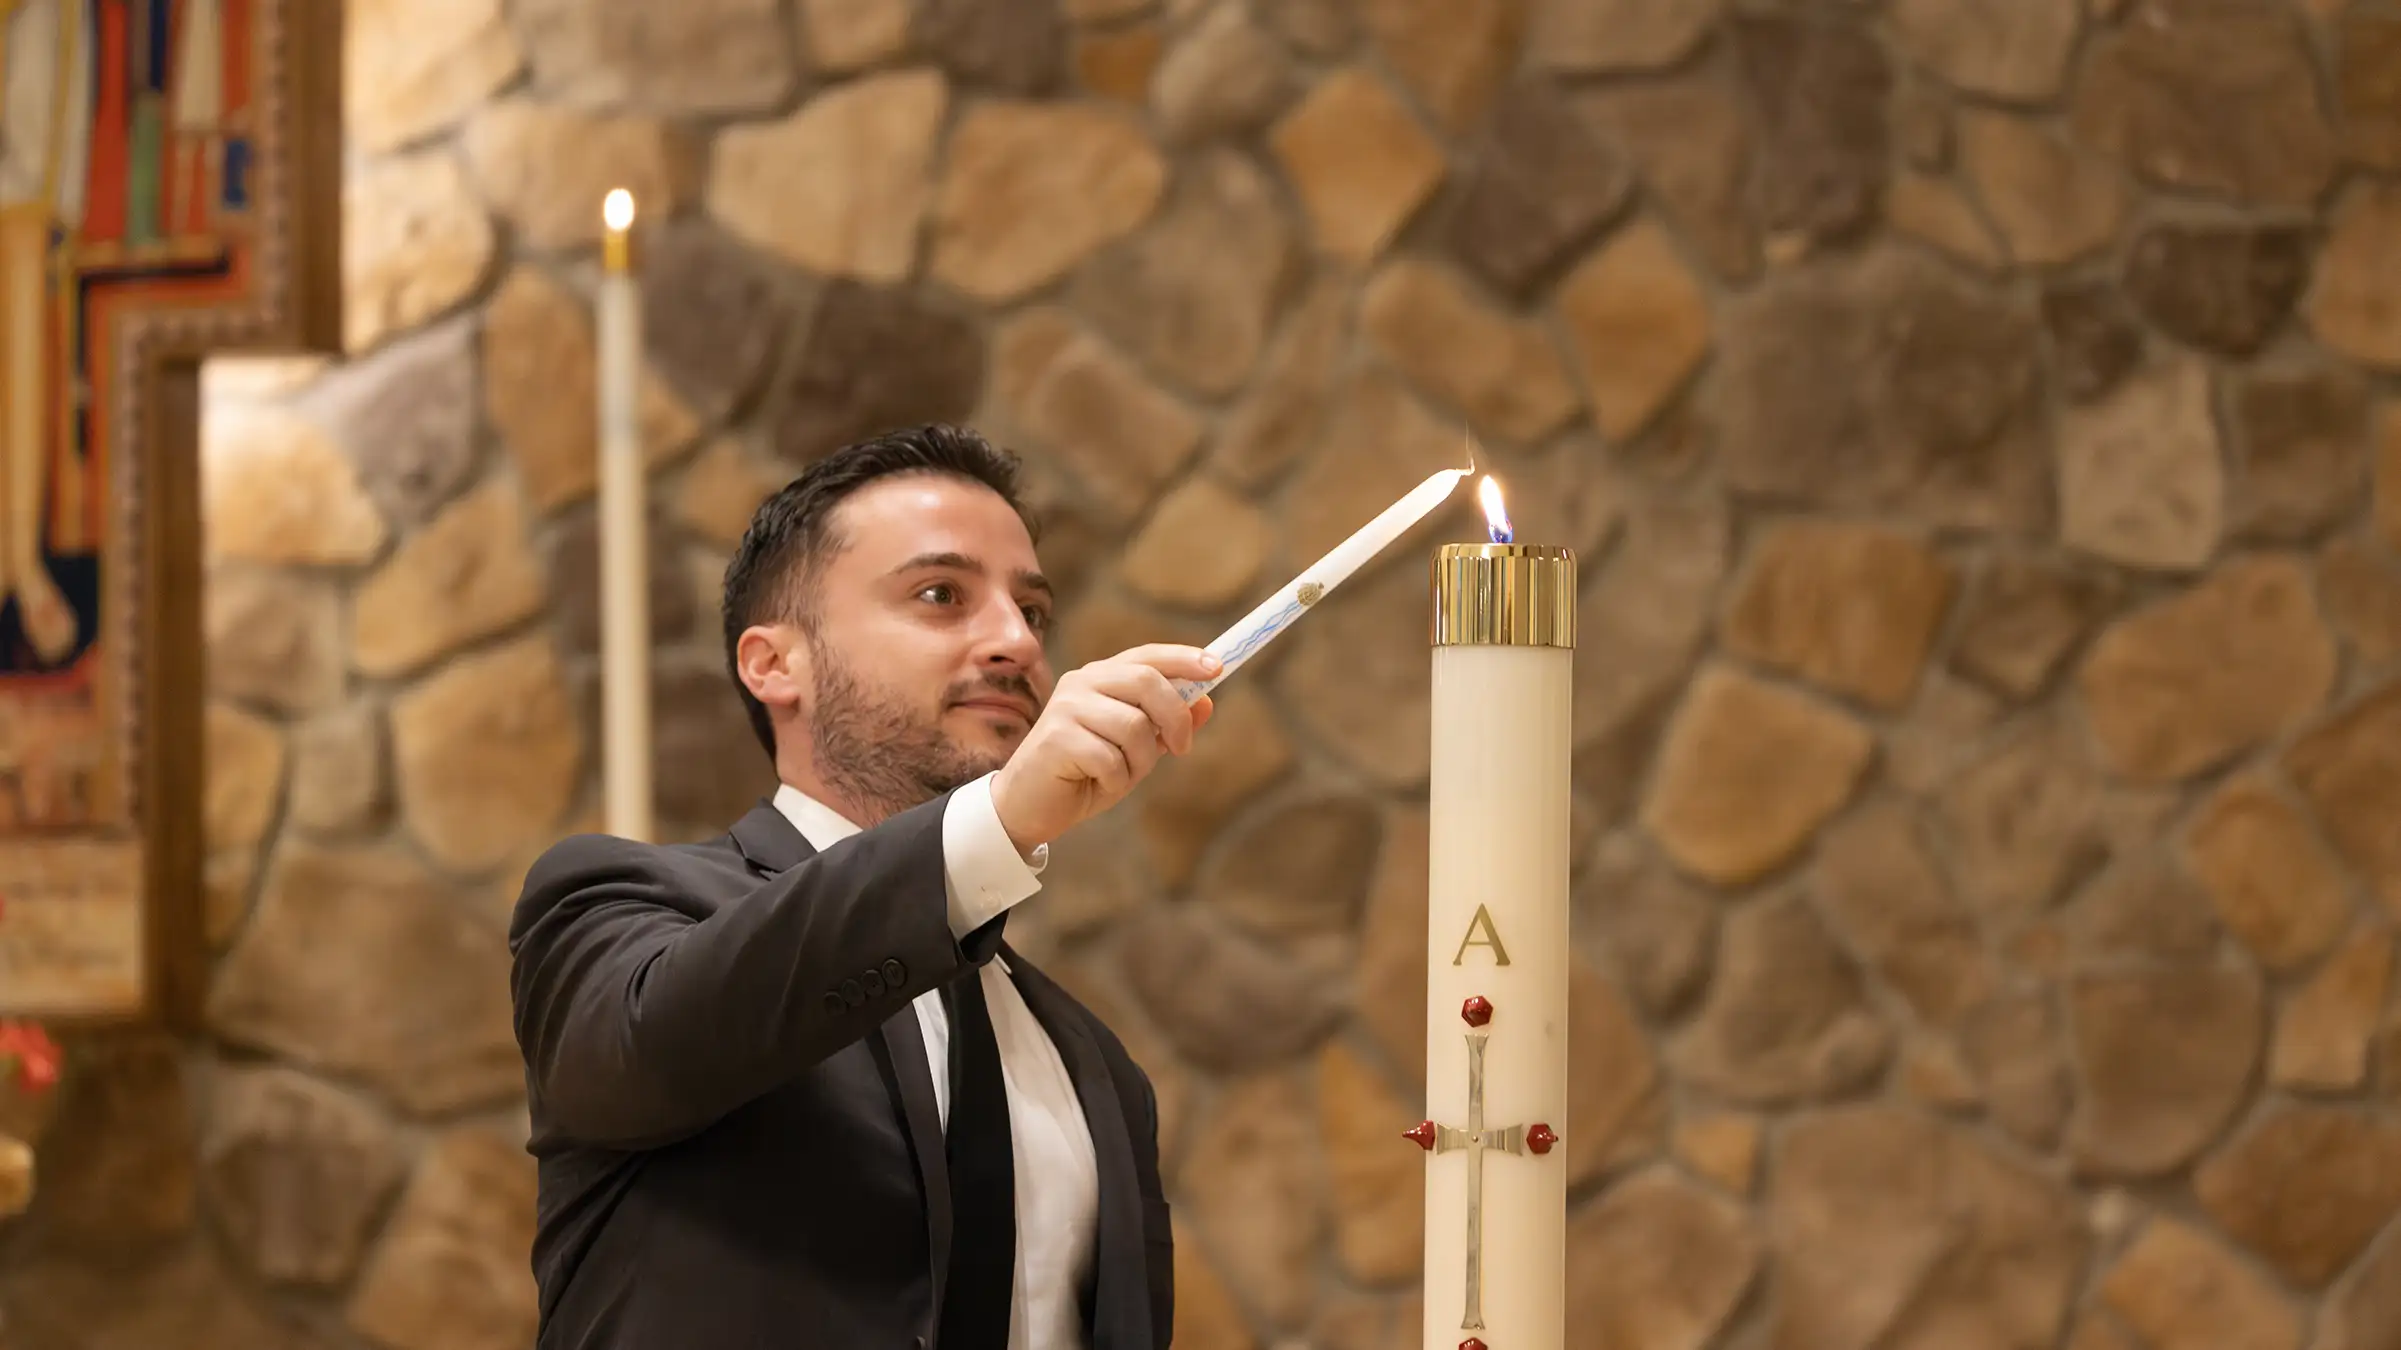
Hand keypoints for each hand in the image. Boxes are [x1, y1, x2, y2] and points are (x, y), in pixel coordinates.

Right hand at [990, 644, 1219, 852]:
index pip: (1148, 656)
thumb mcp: (1135, 750)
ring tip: (1120, 775)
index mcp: (1100, 677)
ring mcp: (1066, 708)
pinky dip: (1116, 780)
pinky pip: (1111, 759)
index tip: (1217, 668)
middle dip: (1176, 717)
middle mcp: (1081, 682)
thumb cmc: (1085, 773)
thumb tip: (1207, 703)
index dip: (1184, 659)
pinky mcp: (1056, 738)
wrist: (1030, 806)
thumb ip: (1165, 725)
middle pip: (1148, 682)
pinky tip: (1096, 784)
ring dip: (1140, 761)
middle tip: (1182, 749)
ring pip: (1135, 726)